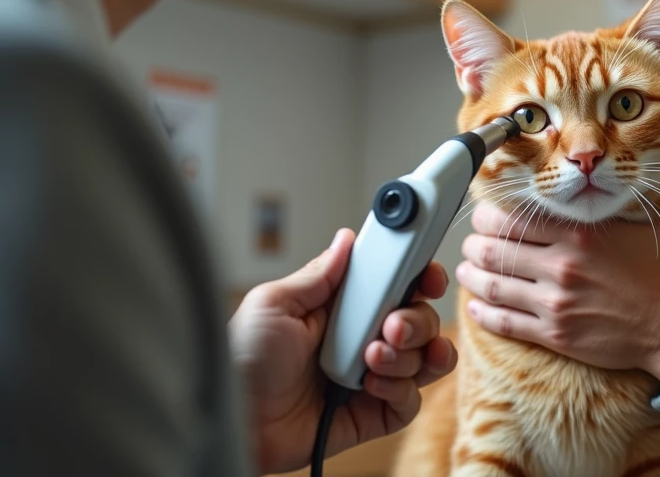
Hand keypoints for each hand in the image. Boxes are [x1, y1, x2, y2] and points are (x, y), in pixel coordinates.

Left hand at [228, 229, 457, 474]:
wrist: (232, 419)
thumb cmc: (240, 361)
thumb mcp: (273, 304)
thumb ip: (318, 275)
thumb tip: (347, 239)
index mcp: (343, 306)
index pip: (397, 285)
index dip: (421, 278)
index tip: (427, 278)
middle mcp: (363, 338)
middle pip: (421, 319)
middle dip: (416, 320)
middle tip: (390, 326)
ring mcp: (371, 376)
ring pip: (424, 358)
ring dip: (408, 355)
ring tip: (373, 359)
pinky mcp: (372, 414)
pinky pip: (411, 400)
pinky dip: (401, 389)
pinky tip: (371, 386)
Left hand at [456, 203, 659, 386]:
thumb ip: (635, 197)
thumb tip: (629, 171)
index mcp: (582, 232)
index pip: (515, 217)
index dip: (490, 215)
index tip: (486, 215)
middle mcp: (562, 265)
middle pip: (494, 248)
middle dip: (475, 243)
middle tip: (472, 242)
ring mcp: (556, 303)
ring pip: (492, 285)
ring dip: (471, 276)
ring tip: (465, 270)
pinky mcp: (556, 335)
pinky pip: (505, 323)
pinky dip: (483, 313)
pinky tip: (475, 306)